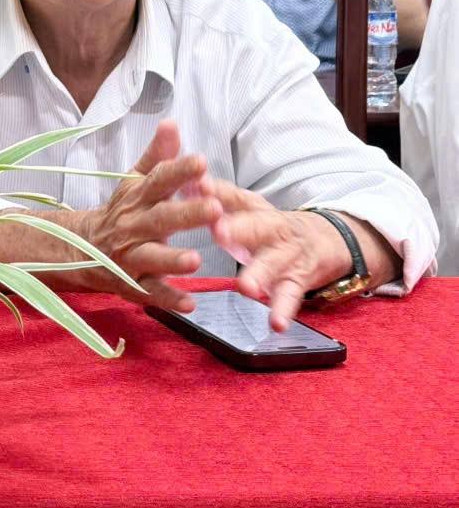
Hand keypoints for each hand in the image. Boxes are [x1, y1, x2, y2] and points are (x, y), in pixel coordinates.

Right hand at [80, 121, 222, 311]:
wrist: (82, 248)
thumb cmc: (122, 211)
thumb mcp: (134, 180)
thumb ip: (157, 155)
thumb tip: (172, 123)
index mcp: (138, 197)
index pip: (159, 180)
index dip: (179, 171)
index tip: (201, 162)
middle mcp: (134, 225)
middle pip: (160, 218)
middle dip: (186, 214)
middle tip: (214, 208)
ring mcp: (132, 255)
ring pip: (153, 257)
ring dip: (173, 259)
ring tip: (196, 259)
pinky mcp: (133, 283)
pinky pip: (151, 292)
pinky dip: (169, 299)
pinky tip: (190, 303)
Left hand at [207, 183, 358, 330]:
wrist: (324, 239)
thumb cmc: (269, 225)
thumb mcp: (246, 207)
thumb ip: (216, 196)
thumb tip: (184, 182)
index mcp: (254, 209)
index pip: (233, 197)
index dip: (216, 192)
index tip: (197, 187)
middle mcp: (272, 228)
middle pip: (256, 226)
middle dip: (238, 229)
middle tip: (219, 232)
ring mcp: (286, 255)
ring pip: (272, 263)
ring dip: (259, 275)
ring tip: (245, 287)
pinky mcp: (297, 281)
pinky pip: (290, 296)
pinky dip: (284, 310)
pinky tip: (276, 324)